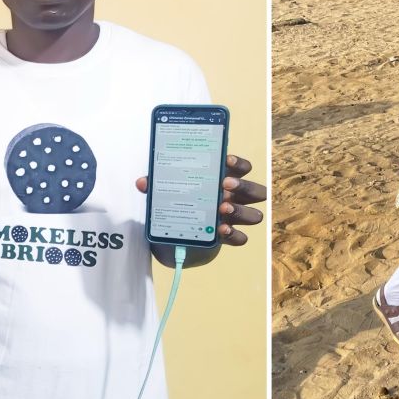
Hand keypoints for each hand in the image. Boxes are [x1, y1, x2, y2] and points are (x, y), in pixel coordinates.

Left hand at [135, 154, 266, 245]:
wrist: (179, 232)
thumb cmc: (181, 201)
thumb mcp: (169, 191)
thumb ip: (158, 185)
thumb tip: (142, 182)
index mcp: (225, 179)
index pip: (242, 167)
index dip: (239, 163)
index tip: (226, 160)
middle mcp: (235, 198)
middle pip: (256, 191)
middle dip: (243, 186)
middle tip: (224, 185)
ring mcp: (234, 218)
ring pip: (254, 215)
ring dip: (240, 211)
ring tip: (222, 208)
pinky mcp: (228, 237)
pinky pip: (241, 238)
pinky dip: (233, 234)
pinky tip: (220, 230)